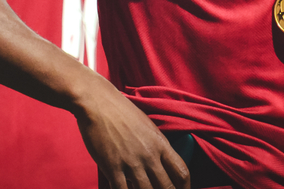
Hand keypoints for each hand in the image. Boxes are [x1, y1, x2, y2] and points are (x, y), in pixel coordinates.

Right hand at [74, 84, 189, 188]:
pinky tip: (122, 188)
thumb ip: (156, 146)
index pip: (182, 172)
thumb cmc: (122, 111)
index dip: (185, 188)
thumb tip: (159, 164)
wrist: (98, 103)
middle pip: (167, 187)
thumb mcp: (147, 126)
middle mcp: (149, 155)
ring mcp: (131, 163)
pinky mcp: (112, 168)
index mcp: (161, 143)